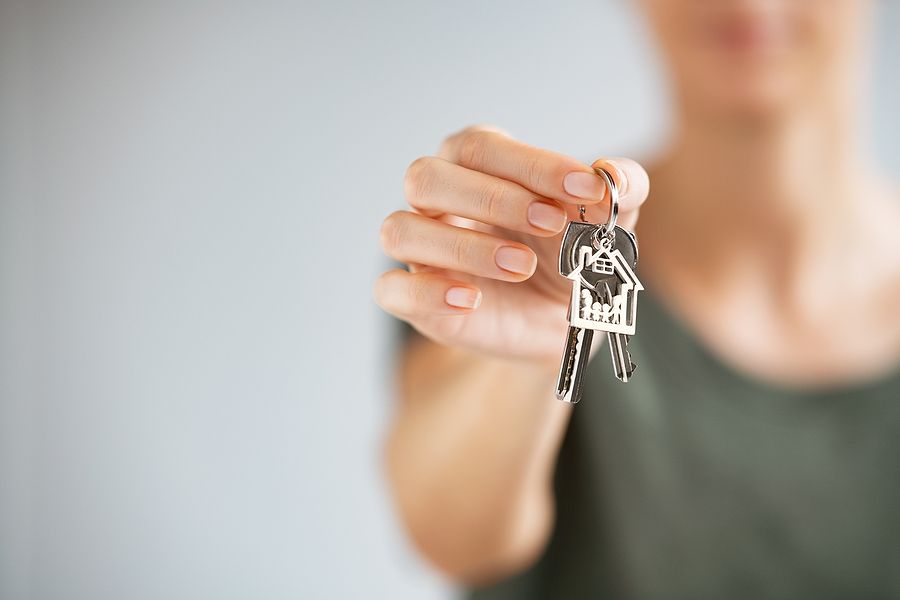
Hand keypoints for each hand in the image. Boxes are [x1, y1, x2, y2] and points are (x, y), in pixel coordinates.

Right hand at [375, 126, 649, 364]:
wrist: (567, 322)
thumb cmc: (576, 256)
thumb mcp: (610, 222)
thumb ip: (622, 189)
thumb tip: (612, 174)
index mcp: (477, 166)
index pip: (482, 147)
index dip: (532, 164)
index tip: (586, 188)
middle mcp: (438, 202)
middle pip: (426, 177)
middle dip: (492, 198)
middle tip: (553, 224)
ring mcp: (422, 251)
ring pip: (401, 230)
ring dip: (462, 246)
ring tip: (522, 267)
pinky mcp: (416, 299)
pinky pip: (392, 289)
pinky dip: (427, 291)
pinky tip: (472, 298)